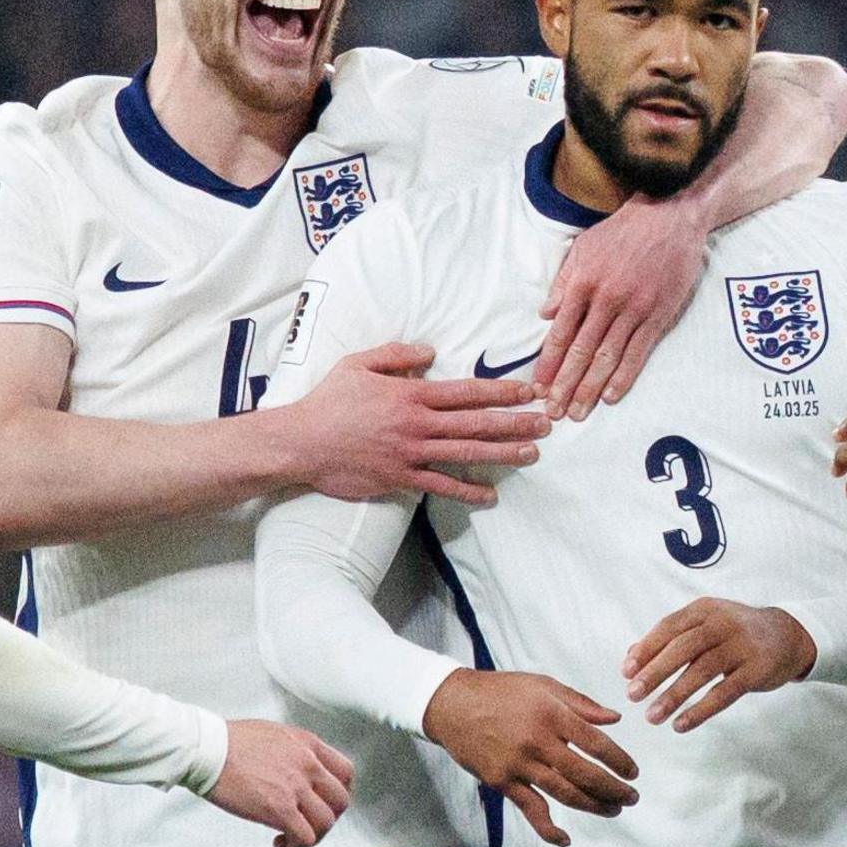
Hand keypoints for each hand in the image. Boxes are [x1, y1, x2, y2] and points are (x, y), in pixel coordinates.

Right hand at [202, 719, 355, 846]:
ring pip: (326, 822)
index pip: (345, 772)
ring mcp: (296, 787)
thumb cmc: (229, 740)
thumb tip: (294, 769)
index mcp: (308, 744)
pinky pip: (305, 837)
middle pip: (340, 800)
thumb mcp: (275, 734)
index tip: (325, 802)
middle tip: (308, 823)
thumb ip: (293, 750)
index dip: (338, 792)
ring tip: (293, 837)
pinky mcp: (279, 809)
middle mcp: (308, 765)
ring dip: (313, 835)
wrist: (208, 749)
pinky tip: (281, 843)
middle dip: (327, 817)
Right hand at [278, 343, 549, 505]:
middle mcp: (417, 423)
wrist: (301, 443)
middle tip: (546, 423)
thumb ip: (396, 354)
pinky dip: (467, 491)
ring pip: (466, 453)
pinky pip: (440, 486)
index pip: (465, 391)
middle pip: (476, 422)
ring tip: (532, 453)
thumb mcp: (358, 364)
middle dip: (515, 422)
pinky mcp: (400, 478)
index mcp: (410, 393)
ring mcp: (411, 453)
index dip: (500, 391)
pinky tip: (491, 495)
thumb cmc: (328, 402)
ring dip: (502, 453)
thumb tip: (429, 352)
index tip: (527, 391)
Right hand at [421, 670, 638, 846]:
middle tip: (631, 797)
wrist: (453, 705)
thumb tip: (614, 719)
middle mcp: (538, 741)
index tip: (633, 771)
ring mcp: (519, 764)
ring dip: (593, 806)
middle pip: (584, 773)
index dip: (619, 761)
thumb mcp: (543, 684)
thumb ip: (580, 703)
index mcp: (552, 714)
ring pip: (564, 793)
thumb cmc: (501, 691)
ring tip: (613, 810)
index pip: (595, 743)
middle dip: (613, 789)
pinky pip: (530, 809)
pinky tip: (564, 838)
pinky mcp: (503, 782)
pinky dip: (548, 827)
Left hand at [536, 192, 709, 420]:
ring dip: (590, 388)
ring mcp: (634, 309)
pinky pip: (638, 352)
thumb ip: (563, 283)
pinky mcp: (658, 315)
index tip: (539, 386)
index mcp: (583, 283)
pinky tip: (610, 395)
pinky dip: (623, 376)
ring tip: (578, 412)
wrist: (670, 215)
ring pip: (607, 357)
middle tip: (554, 412)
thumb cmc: (623, 231)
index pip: (560, 333)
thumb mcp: (583, 247)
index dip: (549, 363)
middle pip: (581, 351)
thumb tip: (545, 315)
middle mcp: (606, 300)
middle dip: (565, 385)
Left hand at [622, 599, 815, 730]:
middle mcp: (722, 623)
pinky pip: (725, 692)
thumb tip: (630, 656)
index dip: (646, 649)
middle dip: (655, 672)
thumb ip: (669, 639)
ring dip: (674, 695)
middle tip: (632, 695)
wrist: (787, 636)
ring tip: (653, 717)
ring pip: (702, 671)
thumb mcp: (704, 625)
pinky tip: (682, 724)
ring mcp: (742, 646)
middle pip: (683, 648)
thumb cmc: (735, 633)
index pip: (669, 627)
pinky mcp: (757, 670)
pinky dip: (701, 710)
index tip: (626, 672)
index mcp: (704, 610)